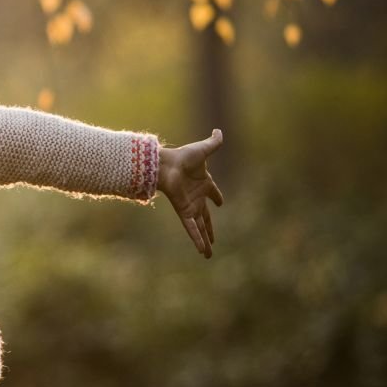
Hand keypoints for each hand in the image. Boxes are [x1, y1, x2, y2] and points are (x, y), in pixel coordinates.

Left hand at [157, 130, 224, 257]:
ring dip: (205, 241)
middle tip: (214, 241)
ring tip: (208, 255)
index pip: (212, 192)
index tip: (220, 202)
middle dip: (210, 229)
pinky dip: (197, 239)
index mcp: (203, 183)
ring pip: (200, 227)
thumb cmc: (183, 157)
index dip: (217, 197)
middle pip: (205, 217)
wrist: (166, 164)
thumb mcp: (203, 149)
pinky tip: (202, 251)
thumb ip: (213, 143)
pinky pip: (192, 228)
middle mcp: (196, 197)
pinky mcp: (184, 211)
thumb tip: (220, 131)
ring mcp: (190, 206)